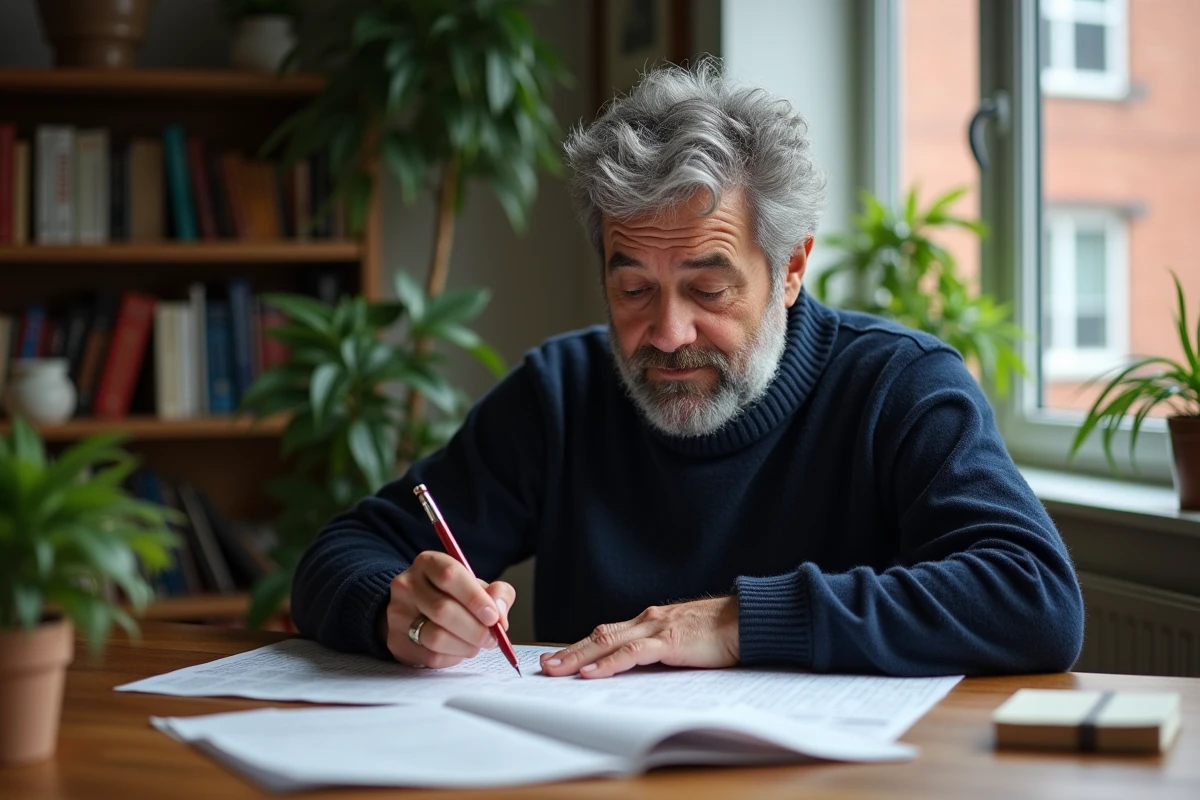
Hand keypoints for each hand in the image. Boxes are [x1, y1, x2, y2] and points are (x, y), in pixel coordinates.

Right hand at [380, 551, 514, 668]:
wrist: (415, 611)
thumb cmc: (452, 596)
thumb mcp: (476, 585)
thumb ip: (497, 593)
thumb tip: (500, 612)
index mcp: (428, 563)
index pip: (449, 575)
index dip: (475, 597)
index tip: (493, 616)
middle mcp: (407, 585)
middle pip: (443, 610)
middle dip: (475, 629)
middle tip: (492, 638)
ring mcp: (397, 614)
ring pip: (436, 637)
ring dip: (465, 646)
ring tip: (476, 644)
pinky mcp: (396, 641)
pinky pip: (430, 657)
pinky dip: (453, 658)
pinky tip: (459, 650)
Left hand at [539, 596, 738, 678]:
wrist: (747, 620)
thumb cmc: (721, 632)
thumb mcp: (685, 640)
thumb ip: (663, 649)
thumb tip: (642, 668)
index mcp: (652, 621)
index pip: (608, 633)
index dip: (582, 645)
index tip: (560, 656)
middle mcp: (649, 621)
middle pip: (600, 635)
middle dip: (570, 651)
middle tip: (544, 665)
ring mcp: (657, 629)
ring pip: (608, 642)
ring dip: (579, 656)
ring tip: (556, 670)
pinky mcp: (669, 641)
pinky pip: (632, 654)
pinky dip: (609, 663)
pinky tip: (592, 672)